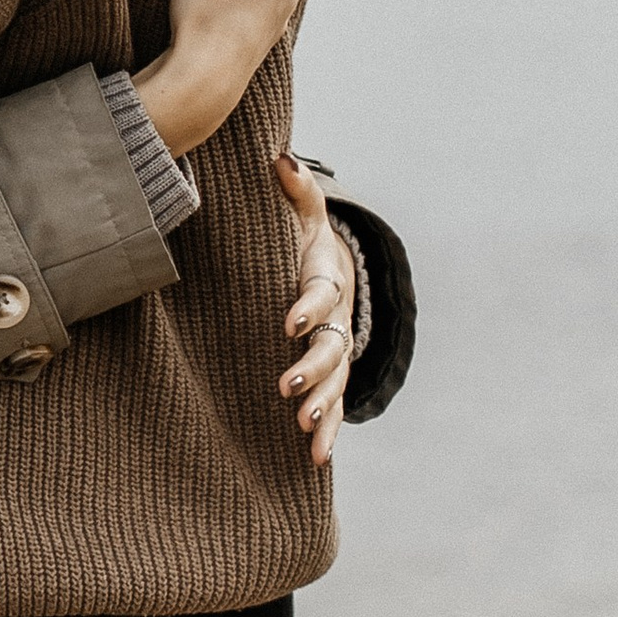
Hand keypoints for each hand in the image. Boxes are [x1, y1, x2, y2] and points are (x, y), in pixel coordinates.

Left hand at [274, 150, 354, 467]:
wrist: (333, 273)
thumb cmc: (302, 243)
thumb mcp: (302, 216)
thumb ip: (295, 192)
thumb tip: (280, 157)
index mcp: (327, 281)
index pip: (319, 294)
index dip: (307, 307)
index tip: (289, 321)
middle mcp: (337, 321)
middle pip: (330, 347)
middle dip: (312, 368)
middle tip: (288, 386)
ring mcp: (336, 352)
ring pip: (334, 383)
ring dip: (322, 405)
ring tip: (303, 426)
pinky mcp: (330, 377)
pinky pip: (333, 408)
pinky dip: (326, 433)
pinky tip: (314, 459)